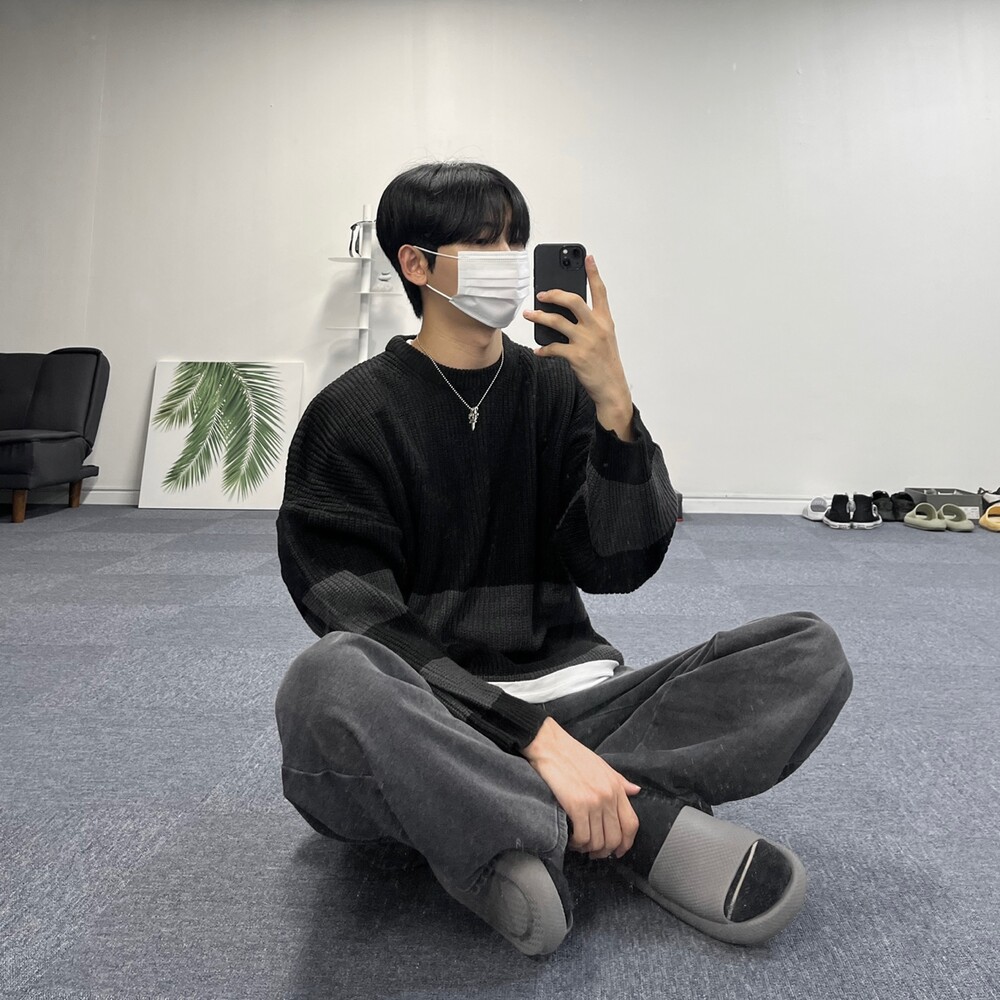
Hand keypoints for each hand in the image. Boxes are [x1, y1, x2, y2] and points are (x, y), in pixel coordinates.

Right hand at [521, 717, 641, 859]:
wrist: (549, 745)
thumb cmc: (572, 754)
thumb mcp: (601, 765)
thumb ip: (619, 781)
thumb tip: (635, 790)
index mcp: (616, 787)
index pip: (631, 824)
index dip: (626, 843)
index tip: (618, 851)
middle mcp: (608, 796)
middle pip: (615, 838)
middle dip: (605, 851)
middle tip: (594, 852)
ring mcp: (593, 801)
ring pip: (598, 841)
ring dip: (588, 849)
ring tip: (580, 844)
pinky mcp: (576, 805)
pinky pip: (582, 837)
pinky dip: (577, 843)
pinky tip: (571, 839)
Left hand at [524, 254, 632, 412]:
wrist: (612, 388)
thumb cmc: (605, 362)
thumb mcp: (604, 339)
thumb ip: (589, 324)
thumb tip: (564, 314)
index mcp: (605, 321)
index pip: (600, 292)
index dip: (594, 273)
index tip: (587, 257)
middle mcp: (597, 328)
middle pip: (574, 301)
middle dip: (555, 294)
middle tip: (542, 293)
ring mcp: (586, 342)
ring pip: (557, 321)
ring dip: (539, 316)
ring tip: (529, 314)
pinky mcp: (576, 357)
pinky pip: (553, 347)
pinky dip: (543, 348)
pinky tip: (539, 349)